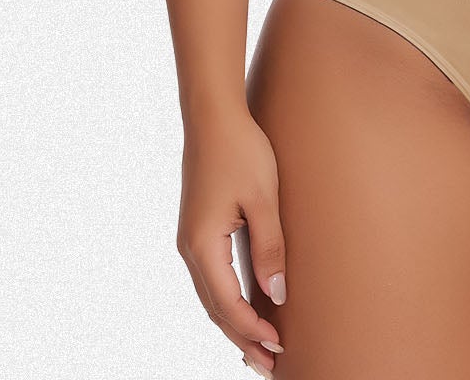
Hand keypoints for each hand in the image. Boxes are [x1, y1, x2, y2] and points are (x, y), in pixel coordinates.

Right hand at [175, 95, 287, 374]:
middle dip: (242, 338)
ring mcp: (191, 239)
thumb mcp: (263, 198)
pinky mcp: (199, 229)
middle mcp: (190, 249)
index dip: (252, 330)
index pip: (227, 305)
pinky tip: (246, 306)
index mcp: (202, 245)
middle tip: (271, 364)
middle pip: (215, 309)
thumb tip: (277, 294)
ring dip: (234, 323)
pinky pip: (212, 278)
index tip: (279, 347)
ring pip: (211, 296)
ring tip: (260, 346)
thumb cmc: (241, 151)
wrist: (214, 116)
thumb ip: (270, 246)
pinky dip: (227, 300)